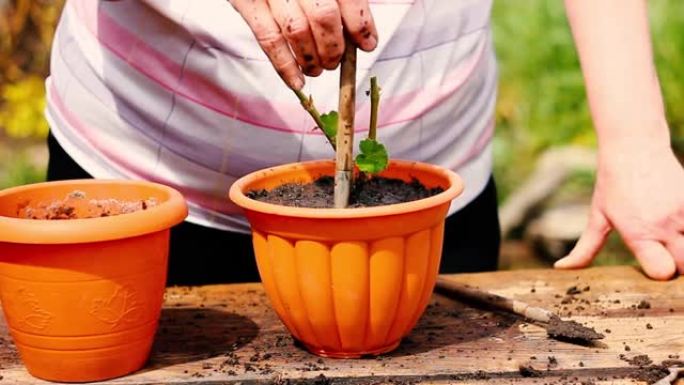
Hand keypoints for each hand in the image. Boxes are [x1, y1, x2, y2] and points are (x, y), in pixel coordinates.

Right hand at [230, 0, 377, 88]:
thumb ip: (342, 0)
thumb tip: (361, 35)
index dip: (360, 25)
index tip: (367, 43)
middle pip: (324, 17)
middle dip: (334, 47)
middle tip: (335, 61)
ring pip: (297, 32)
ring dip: (312, 59)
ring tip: (317, 69)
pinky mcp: (246, 2)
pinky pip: (269, 40)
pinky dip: (285, 67)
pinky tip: (297, 82)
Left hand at [555, 144, 683, 279]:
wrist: (635, 147)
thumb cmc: (613, 184)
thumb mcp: (597, 216)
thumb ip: (585, 248)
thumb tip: (562, 268)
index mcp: (638, 232)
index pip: (662, 271)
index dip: (660, 274)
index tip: (654, 266)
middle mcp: (663, 224)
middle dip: (678, 268)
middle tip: (666, 256)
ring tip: (674, 242)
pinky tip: (679, 227)